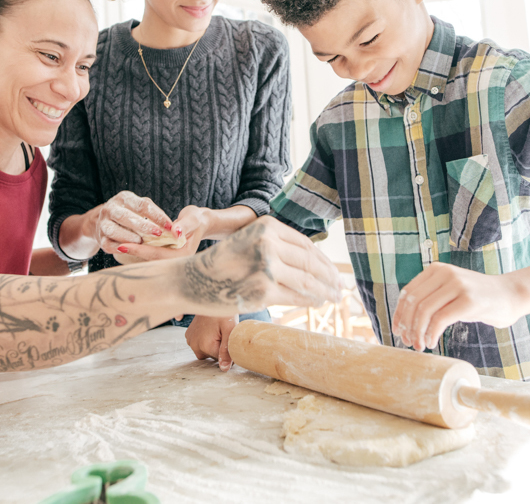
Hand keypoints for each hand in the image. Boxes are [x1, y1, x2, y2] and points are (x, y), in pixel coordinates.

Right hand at [92, 191, 172, 263]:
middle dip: (143, 226)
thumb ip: (154, 214)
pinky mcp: (100, 237)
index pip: (142, 205)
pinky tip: (129, 250)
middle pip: (125, 216)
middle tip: (158, 234)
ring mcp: (103, 223)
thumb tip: (172, 227)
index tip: (170, 226)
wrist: (105, 221)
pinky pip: (107, 244)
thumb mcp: (140, 208)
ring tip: (142, 242)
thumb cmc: (130, 214)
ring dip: (129, 237)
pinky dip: (118, 248)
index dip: (157, 216)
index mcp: (124, 198)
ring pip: (113, 230)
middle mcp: (111, 208)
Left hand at [122, 205, 206, 261]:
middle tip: (116, 247)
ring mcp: (170, 261)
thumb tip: (175, 231)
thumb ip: (184, 225)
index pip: (157, 254)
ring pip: (148, 259)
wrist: (200, 223)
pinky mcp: (164, 256)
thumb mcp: (192, 220)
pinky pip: (149, 255)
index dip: (139, 250)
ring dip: (134, 253)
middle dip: (133, 253)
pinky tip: (126, 245)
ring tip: (117, 246)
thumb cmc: (196, 220)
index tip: (122, 245)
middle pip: (150, 260)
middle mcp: (176, 262)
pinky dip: (139, 251)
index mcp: (183, 256)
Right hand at [177, 216, 341, 315]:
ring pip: (306, 281)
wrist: (188, 279)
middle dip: (329, 277)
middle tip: (340, 286)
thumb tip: (310, 261)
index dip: (323, 260)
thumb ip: (274, 246)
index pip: (305, 244)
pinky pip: (295, 296)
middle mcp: (268, 243)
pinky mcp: (263, 291)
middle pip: (310, 262)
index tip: (334, 271)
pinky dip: (309, 301)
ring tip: (333, 297)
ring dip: (324, 291)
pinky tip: (317, 303)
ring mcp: (266, 267)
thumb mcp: (247, 242)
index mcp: (266, 226)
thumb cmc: (219, 263)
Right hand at [185, 314, 238, 370]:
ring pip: (204, 350)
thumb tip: (224, 369)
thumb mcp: (229, 331)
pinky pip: (198, 343)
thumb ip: (226, 351)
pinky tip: (211, 329)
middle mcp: (194, 344)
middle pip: (210, 356)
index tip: (230, 340)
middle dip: (218, 348)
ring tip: (217, 330)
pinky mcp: (188, 334)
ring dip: (211, 344)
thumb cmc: (223, 312)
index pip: (218, 359)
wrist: (213, 297)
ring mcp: (190, 339)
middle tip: (223, 334)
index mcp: (204, 346)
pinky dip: (205, 340)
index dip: (227, 352)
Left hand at [391, 262, 522, 350]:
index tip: (398, 331)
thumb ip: (431, 298)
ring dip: (418, 332)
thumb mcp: (450, 292)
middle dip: (407, 325)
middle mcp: (445, 273)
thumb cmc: (478, 298)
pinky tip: (432, 343)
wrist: (510, 295)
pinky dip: (432, 333)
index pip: (408, 293)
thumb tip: (404, 322)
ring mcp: (457, 285)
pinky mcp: (469, 300)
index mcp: (436, 269)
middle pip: (413, 302)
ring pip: (424, 311)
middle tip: (408, 342)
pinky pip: (440, 319)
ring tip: (420, 346)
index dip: (399, 314)